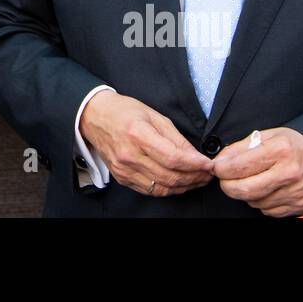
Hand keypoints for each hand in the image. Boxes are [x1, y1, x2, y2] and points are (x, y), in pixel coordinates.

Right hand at [79, 91, 214, 196]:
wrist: (93, 116)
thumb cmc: (124, 111)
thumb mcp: (153, 115)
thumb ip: (175, 138)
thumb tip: (196, 156)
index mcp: (138, 134)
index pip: (173, 157)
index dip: (195, 165)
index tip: (209, 164)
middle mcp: (129, 155)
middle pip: (169, 176)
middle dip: (194, 178)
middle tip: (207, 174)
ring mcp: (124, 169)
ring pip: (161, 188)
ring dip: (184, 186)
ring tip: (197, 180)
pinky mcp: (122, 177)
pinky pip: (150, 190)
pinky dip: (168, 189)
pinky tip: (178, 183)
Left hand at [214, 127, 302, 216]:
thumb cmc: (294, 144)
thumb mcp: (269, 135)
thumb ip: (242, 147)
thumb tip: (221, 160)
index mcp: (279, 150)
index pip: (239, 166)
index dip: (221, 168)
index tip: (217, 167)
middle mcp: (288, 173)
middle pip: (244, 189)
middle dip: (227, 185)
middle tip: (225, 179)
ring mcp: (295, 192)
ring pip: (254, 201)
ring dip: (245, 193)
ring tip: (250, 180)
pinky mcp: (298, 205)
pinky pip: (267, 210)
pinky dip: (260, 201)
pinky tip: (265, 189)